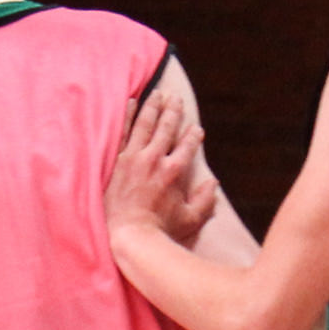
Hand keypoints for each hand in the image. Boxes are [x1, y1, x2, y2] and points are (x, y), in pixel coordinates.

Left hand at [105, 85, 214, 248]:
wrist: (127, 236)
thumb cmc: (159, 231)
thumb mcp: (190, 219)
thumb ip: (205, 201)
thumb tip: (213, 184)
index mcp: (174, 171)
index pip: (187, 145)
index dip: (193, 135)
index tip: (196, 129)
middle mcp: (154, 159)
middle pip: (166, 127)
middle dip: (173, 111)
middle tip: (176, 98)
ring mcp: (132, 159)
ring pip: (144, 124)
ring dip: (152, 107)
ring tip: (157, 93)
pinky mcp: (114, 162)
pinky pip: (121, 132)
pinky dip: (127, 116)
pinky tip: (130, 103)